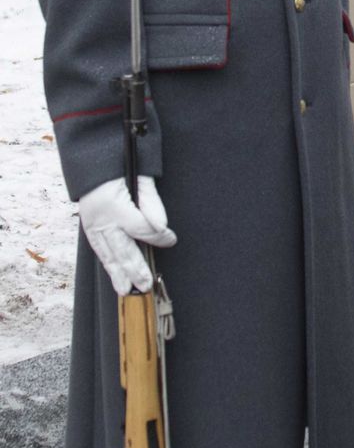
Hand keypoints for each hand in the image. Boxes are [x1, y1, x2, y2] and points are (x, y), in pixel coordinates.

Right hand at [77, 176, 175, 295]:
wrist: (92, 157)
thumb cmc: (120, 164)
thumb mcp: (140, 176)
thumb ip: (151, 203)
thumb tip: (161, 227)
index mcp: (115, 204)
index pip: (140, 227)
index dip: (158, 236)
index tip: (171, 240)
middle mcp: (101, 218)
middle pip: (121, 248)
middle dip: (135, 268)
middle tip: (146, 284)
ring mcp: (92, 223)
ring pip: (107, 253)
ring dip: (118, 273)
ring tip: (127, 290)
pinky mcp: (88, 225)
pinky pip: (98, 248)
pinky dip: (107, 262)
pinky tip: (114, 274)